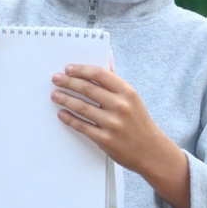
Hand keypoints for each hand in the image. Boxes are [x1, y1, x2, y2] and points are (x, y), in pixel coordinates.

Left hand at [51, 64, 189, 207]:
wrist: (151, 151)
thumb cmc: (138, 120)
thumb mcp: (132, 98)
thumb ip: (115, 80)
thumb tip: (106, 56)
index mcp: (127, 92)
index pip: (100, 74)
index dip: (82, 70)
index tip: (68, 69)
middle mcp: (121, 106)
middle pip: (88, 89)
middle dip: (68, 82)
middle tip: (56, 79)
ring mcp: (113, 124)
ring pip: (82, 107)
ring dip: (65, 99)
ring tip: (55, 95)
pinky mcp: (105, 140)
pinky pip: (82, 127)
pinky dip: (69, 119)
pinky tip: (61, 113)